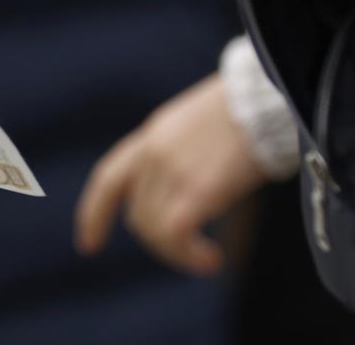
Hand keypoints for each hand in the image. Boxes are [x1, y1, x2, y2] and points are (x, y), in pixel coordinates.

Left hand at [75, 74, 268, 274]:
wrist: (268, 96)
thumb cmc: (249, 110)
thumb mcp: (197, 124)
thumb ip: (181, 152)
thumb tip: (190, 190)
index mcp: (151, 135)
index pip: (108, 179)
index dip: (94, 214)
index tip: (88, 244)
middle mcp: (153, 153)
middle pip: (137, 214)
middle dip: (158, 240)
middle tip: (191, 250)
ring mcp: (172, 170)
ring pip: (153, 228)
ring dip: (177, 253)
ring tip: (207, 259)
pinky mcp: (198, 188)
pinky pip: (175, 234)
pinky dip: (189, 255)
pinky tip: (211, 259)